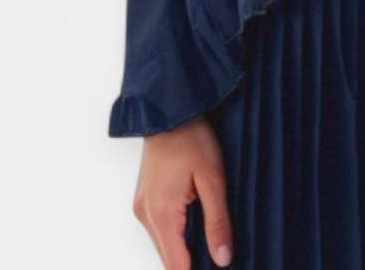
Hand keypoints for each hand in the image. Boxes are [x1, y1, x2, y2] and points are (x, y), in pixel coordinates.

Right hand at [132, 115, 234, 268]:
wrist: (168, 109)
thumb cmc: (191, 137)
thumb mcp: (213, 179)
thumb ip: (218, 221)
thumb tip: (222, 259)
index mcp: (162, 214)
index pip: (176, 267)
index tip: (216, 266)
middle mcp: (146, 216)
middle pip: (169, 260)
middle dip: (193, 261)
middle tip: (218, 250)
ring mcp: (142, 208)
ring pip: (164, 245)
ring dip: (185, 246)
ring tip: (211, 234)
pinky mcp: (144, 200)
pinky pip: (160, 229)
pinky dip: (177, 232)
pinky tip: (196, 219)